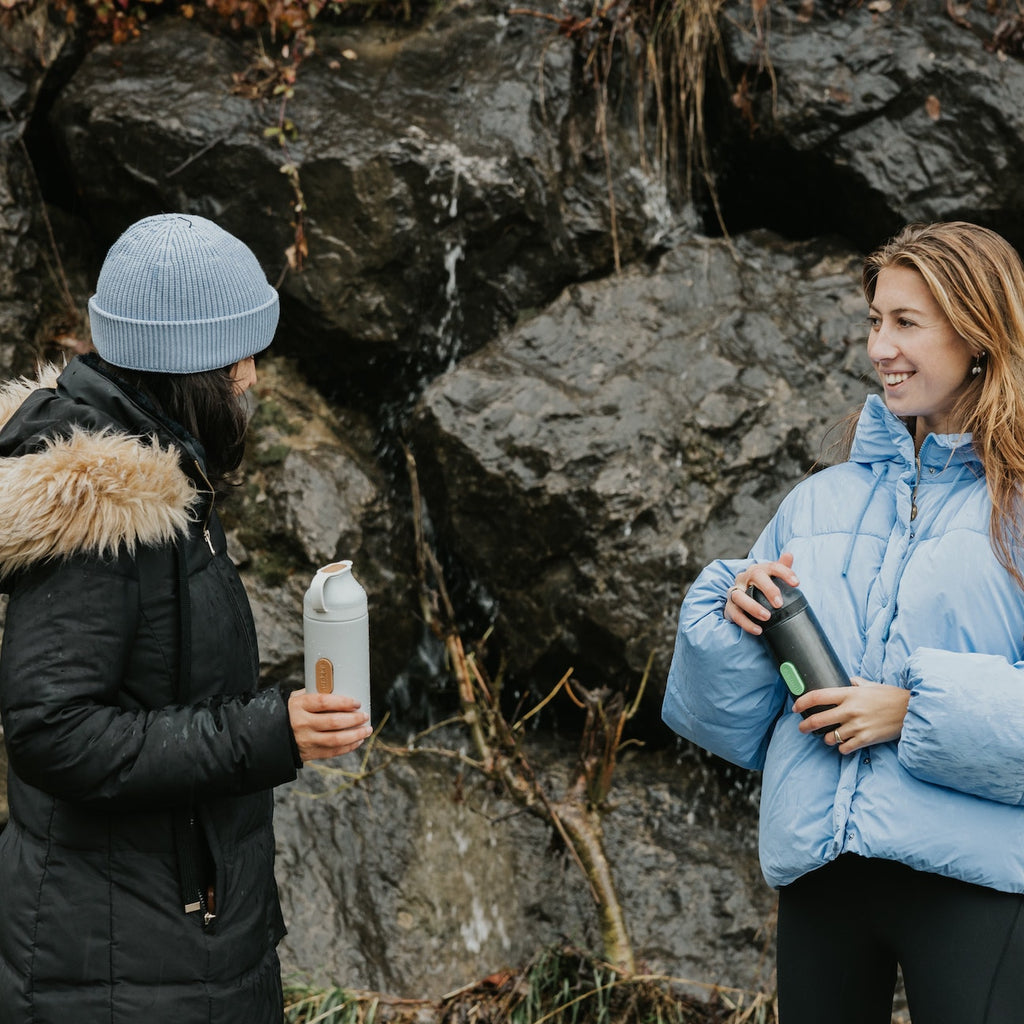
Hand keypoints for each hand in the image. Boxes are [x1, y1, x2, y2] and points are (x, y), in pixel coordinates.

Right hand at [288, 689, 372, 762]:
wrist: (272, 735)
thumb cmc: (291, 712)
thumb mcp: (297, 699)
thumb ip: (315, 693)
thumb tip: (339, 686)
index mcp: (299, 706)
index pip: (324, 702)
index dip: (343, 702)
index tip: (357, 702)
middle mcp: (302, 723)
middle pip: (334, 722)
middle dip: (354, 719)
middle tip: (365, 715)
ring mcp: (306, 740)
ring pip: (336, 739)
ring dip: (356, 734)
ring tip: (367, 729)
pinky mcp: (310, 753)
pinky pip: (333, 752)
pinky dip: (349, 747)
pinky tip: (358, 740)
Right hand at [724, 552, 799, 634]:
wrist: (739, 599)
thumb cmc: (759, 588)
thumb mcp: (771, 578)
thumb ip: (781, 567)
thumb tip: (789, 554)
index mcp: (757, 570)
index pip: (771, 566)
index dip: (784, 572)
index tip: (796, 583)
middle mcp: (744, 578)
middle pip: (754, 576)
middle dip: (768, 589)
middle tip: (779, 604)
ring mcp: (735, 592)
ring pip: (739, 596)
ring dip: (752, 607)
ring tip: (766, 617)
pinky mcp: (729, 607)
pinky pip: (735, 614)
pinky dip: (746, 623)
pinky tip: (758, 630)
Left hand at [793, 677, 909, 751]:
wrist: (912, 711)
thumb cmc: (891, 696)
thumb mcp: (871, 685)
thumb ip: (857, 683)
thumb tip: (848, 679)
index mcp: (849, 693)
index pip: (817, 696)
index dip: (802, 702)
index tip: (795, 707)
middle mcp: (850, 710)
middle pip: (818, 720)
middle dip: (805, 726)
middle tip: (802, 728)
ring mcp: (857, 726)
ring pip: (830, 737)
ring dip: (827, 739)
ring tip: (829, 737)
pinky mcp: (866, 739)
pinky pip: (845, 748)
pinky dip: (842, 748)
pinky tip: (844, 745)